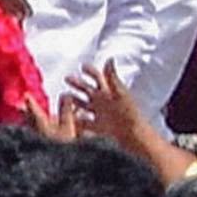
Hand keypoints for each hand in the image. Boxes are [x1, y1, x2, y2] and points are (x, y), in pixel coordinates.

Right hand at [69, 65, 185, 174]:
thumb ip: (112, 77)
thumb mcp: (120, 92)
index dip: (91, 71)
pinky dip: (74, 118)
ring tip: (64, 96)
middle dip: (78, 84)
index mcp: (109, 92)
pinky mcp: (95, 127)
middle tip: (67, 78)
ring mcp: (99, 114)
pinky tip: (67, 117)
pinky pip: (82, 121)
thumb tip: (109, 59)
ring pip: (83, 104)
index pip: (99, 78)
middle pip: (88, 90)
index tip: (82, 66)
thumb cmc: (129, 114)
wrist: (132, 136)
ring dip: (73, 100)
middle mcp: (103, 102)